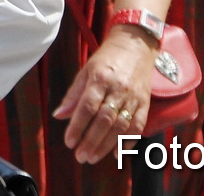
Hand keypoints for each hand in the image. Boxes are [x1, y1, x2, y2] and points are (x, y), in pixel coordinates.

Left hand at [51, 27, 155, 163]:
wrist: (135, 46)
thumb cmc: (107, 59)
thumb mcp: (86, 71)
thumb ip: (73, 95)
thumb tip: (59, 115)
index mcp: (100, 78)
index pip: (87, 106)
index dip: (77, 125)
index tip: (69, 142)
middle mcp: (118, 88)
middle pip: (104, 119)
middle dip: (91, 140)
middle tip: (80, 156)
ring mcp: (133, 97)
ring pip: (120, 126)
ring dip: (106, 145)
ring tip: (93, 157)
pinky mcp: (145, 103)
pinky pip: (138, 125)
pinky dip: (128, 141)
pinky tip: (117, 153)